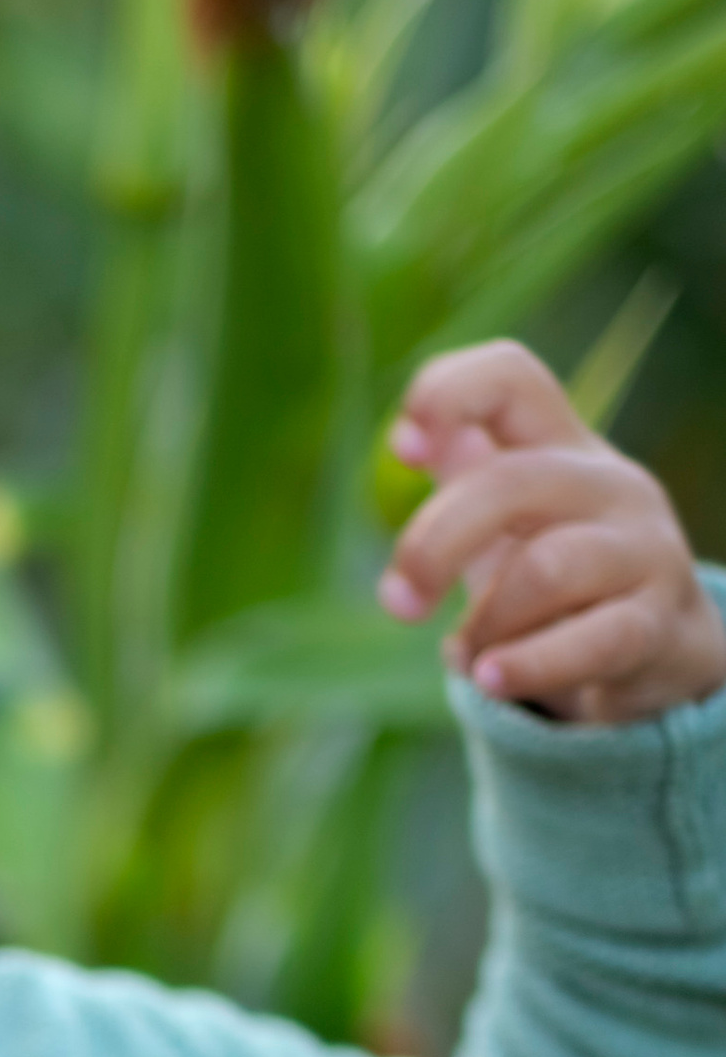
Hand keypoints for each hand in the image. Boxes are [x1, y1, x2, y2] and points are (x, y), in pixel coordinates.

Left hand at [377, 339, 725, 723]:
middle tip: (398, 604)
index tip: (403, 450)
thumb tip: (409, 443)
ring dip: (485, 624)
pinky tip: (490, 680)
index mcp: (559, 445)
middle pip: (510, 483)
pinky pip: (591, 642)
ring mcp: (641, 549)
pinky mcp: (655, 622)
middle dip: (433, 547)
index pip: (511, 377)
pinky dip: (528, 666)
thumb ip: (461, 481)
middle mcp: (607, 483)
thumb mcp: (507, 521)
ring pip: (545, 570)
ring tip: (472, 657)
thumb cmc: (559, 577)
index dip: (449, 396)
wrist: (657, 650)